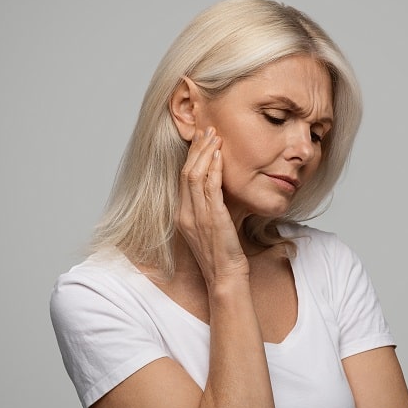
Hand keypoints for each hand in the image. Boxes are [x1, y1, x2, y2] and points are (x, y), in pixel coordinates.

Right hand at [176, 127, 248, 286]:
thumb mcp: (215, 224)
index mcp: (182, 215)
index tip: (200, 139)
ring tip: (214, 135)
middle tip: (207, 129)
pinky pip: (209, 188)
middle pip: (186, 172)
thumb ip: (215, 204)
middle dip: (196, 148)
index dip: (191, 156)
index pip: (183, 178)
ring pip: (195, 176)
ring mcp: (196, 216)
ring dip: (205, 153)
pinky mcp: (212, 219)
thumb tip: (224, 184)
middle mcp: (185, 213)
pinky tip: (219, 154)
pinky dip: (213, 168)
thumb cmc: (224, 253)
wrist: (225, 277)